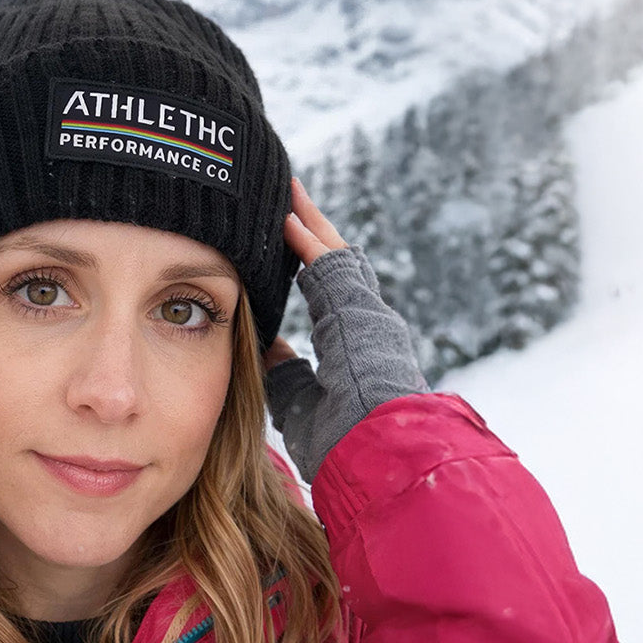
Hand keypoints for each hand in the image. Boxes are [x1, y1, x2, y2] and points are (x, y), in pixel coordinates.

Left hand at [263, 178, 425, 482]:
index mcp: (356, 345)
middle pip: (336, 263)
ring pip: (337, 255)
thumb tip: (264, 344)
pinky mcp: (363, 310)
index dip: (306, 265)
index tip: (281, 242)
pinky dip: (308, 239)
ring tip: (286, 191)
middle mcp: (368, 322)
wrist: (378, 451)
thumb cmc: (343, 443)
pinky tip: (286, 217)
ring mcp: (370, 314)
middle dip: (310, 231)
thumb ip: (284, 371)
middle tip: (285, 198)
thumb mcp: (298, 402)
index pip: (329, 292)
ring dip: (309, 222)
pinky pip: (332, 265)